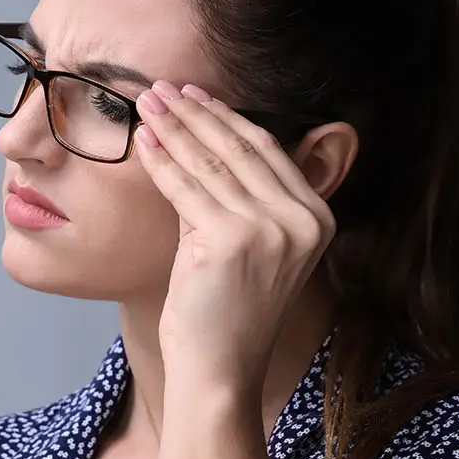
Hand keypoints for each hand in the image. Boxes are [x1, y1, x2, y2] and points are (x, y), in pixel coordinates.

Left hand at [134, 81, 335, 387]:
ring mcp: (270, 230)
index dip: (228, 119)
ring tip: (147, 104)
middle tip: (163, 88)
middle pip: (240, 150)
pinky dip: (160, 162)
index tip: (196, 95)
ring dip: (174, 129)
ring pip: (210, 164)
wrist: (221, 370)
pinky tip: (143, 141)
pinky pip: (186, 189)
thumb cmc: (227, 314)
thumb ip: (230, 198)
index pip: (267, 152)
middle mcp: (301, 221)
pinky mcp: (231, 241)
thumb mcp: (245, 246)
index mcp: (316, 219)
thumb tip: (192, 141)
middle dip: (196, 114)